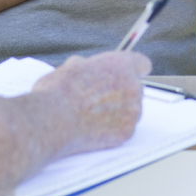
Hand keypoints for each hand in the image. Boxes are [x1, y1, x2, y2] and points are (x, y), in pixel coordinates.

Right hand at [33, 50, 149, 156]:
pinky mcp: (127, 132)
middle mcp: (132, 86)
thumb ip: (88, 66)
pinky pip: (126, 127)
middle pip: (136, 88)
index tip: (126, 75)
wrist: (53, 120)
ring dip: (119, 111)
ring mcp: (132, 111)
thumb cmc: (59, 92)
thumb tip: (85, 68)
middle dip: (122, 93)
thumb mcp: (71, 67)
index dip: (132, 70)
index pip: (142, 64)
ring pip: (132, 109)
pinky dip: (114, 128)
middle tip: (100, 99)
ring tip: (94, 115)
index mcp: (121, 65)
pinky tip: (96, 128)